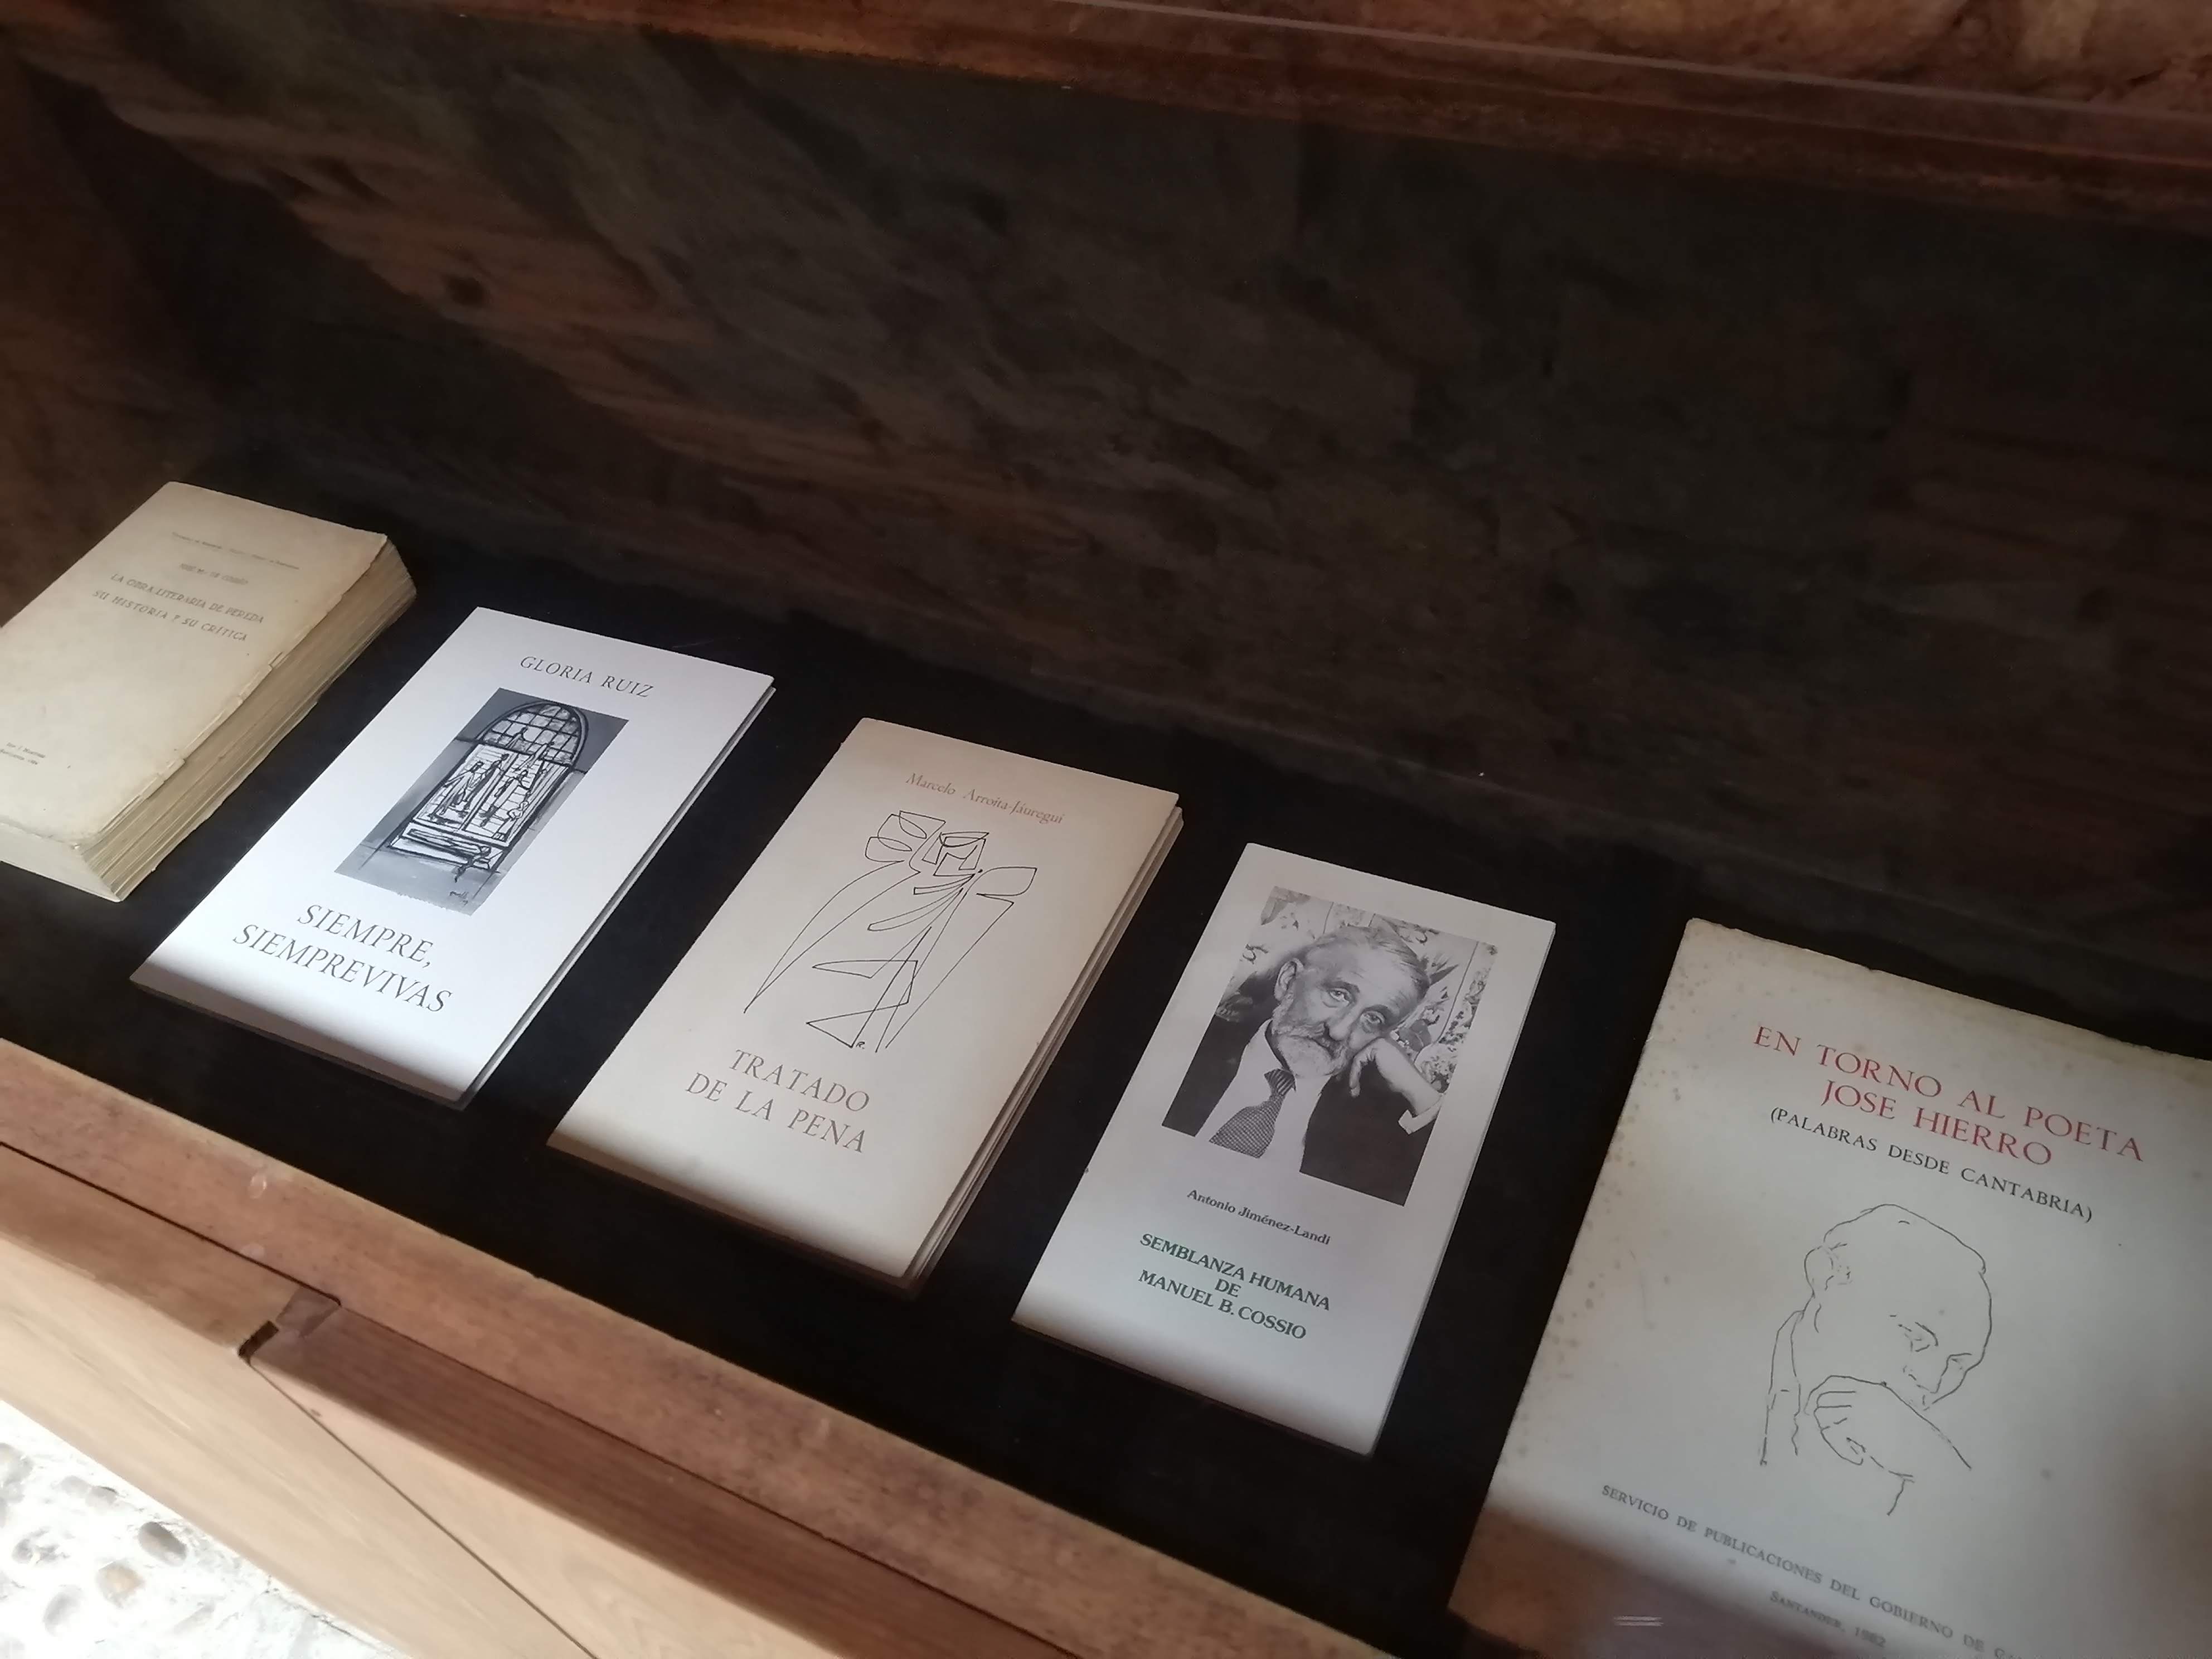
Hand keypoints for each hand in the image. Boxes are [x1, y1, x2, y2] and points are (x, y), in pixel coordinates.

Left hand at [1350, 1039, 1442, 1130]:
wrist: (1411, 1084)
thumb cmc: (1398, 1083)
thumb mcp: (1378, 1075)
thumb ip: (1366, 1070)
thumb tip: (1348, 1073)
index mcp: (1385, 1046)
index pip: (1364, 1055)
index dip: (1356, 1069)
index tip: (1353, 1084)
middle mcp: (1382, 1040)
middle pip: (1359, 1055)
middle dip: (1352, 1072)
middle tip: (1351, 1088)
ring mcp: (1380, 1041)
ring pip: (1358, 1058)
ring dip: (1353, 1075)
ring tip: (1353, 1089)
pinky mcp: (1377, 1045)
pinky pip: (1358, 1059)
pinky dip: (1354, 1073)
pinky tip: (1354, 1084)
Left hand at [1810, 1377, 1966, 1480]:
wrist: (1928, 1454)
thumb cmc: (1911, 1440)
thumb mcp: (1886, 1415)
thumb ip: (1863, 1409)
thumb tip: (1823, 1410)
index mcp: (1872, 1390)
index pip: (1831, 1382)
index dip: (1818, 1397)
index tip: (1818, 1416)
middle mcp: (1863, 1395)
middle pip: (1822, 1401)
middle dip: (1824, 1423)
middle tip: (1841, 1440)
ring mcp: (1860, 1408)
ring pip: (1823, 1418)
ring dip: (1833, 1438)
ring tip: (1853, 1450)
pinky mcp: (1859, 1425)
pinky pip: (1832, 1434)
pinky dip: (1842, 1450)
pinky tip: (1859, 1458)